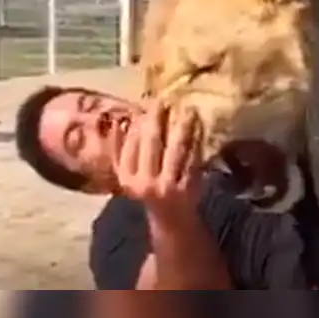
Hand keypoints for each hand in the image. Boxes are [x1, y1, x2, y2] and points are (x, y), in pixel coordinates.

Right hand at [114, 101, 204, 219]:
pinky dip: (196, 140)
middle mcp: (145, 183)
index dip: (140, 122)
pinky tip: (199, 126)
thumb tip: (119, 121)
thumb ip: (122, 151)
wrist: (171, 219)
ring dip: (182, 125)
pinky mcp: (188, 187)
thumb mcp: (129, 175)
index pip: (131, 143)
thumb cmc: (148, 190)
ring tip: (187, 108)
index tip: (147, 104)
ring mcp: (168, 185)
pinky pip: (192, 157)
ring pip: (175, 147)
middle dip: (158, 118)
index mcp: (127, 178)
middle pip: (152, 142)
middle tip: (164, 99)